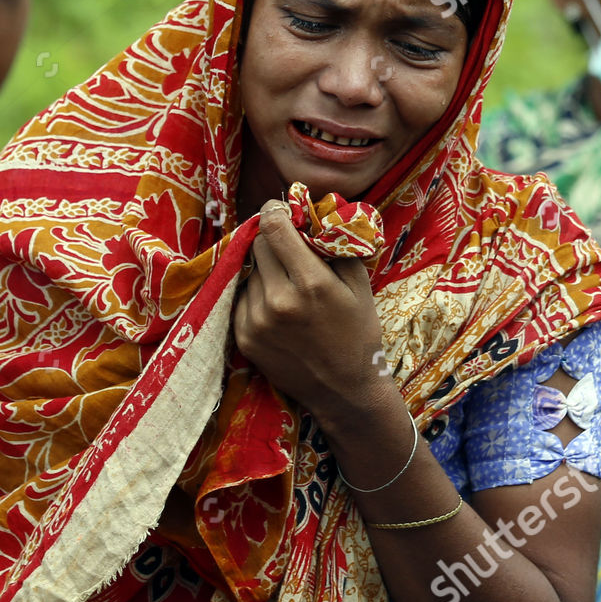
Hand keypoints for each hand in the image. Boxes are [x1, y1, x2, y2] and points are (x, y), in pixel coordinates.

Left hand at [232, 201, 389, 430]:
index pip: (273, 227)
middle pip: (257, 244)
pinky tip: (277, 305)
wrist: (343, 391)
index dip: (274, 211)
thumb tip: (313, 211)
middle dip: (271, 239)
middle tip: (286, 245)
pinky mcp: (243, 337)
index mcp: (310, 283)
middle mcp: (278, 300)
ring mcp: (256, 320)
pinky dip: (256, 293)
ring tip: (287, 284)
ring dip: (265, 268)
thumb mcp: (359, 284)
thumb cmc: (358, 334)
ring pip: (249, 271)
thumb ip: (335, 244)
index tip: (280, 210)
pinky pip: (241, 297)